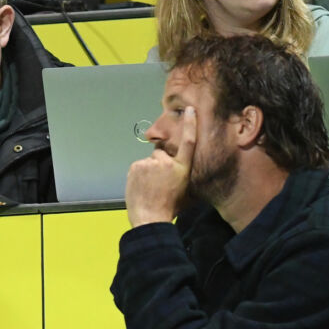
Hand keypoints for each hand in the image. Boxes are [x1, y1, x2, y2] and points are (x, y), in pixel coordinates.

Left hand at [125, 106, 196, 226]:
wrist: (150, 218)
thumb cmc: (170, 208)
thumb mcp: (187, 192)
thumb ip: (187, 176)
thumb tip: (192, 172)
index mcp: (182, 168)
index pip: (188, 141)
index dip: (190, 124)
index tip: (189, 110)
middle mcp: (167, 162)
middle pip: (162, 154)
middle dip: (160, 163)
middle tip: (159, 182)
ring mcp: (150, 163)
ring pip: (149, 162)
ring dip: (149, 170)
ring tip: (150, 188)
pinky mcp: (137, 166)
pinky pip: (138, 167)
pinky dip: (139, 175)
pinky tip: (142, 187)